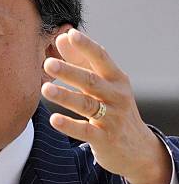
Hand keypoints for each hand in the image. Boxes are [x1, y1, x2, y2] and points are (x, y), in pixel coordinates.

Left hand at [41, 28, 171, 183]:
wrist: (138, 149)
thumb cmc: (114, 110)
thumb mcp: (105, 85)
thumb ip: (82, 62)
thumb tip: (61, 38)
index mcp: (116, 79)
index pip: (101, 58)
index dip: (86, 46)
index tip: (70, 34)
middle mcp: (116, 96)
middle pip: (91, 81)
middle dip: (70, 71)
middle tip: (48, 63)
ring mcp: (111, 118)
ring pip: (86, 105)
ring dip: (65, 96)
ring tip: (45, 89)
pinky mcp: (104, 139)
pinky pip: (85, 131)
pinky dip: (69, 125)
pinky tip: (54, 119)